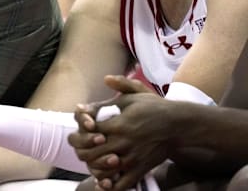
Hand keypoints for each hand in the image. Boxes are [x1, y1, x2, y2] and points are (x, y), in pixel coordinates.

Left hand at [69, 75, 171, 190]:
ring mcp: (131, 159)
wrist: (179, 125)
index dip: (80, 130)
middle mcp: (122, 143)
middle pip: (89, 154)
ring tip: (92, 159)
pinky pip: (121, 184)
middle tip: (81, 146)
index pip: (87, 131)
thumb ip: (118, 87)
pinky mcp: (140, 169)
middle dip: (81, 150)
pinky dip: (109, 185)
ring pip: (102, 171)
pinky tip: (104, 179)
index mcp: (118, 124)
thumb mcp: (135, 94)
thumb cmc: (155, 108)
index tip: (82, 129)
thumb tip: (105, 79)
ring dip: (93, 167)